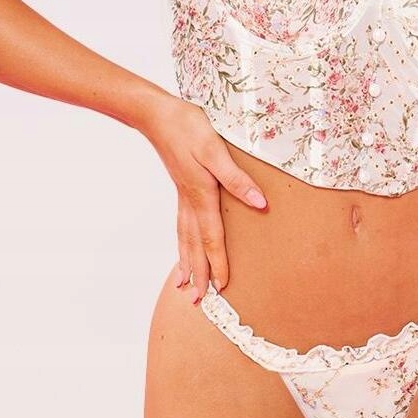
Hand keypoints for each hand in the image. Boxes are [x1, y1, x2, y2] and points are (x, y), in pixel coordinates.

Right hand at [141, 94, 268, 300]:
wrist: (158, 115)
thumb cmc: (189, 127)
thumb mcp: (216, 150)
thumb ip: (237, 179)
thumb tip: (260, 203)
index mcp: (201, 194)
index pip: (212, 236)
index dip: (217, 262)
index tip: (221, 287)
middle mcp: (189, 200)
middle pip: (194, 244)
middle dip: (197, 273)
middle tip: (197, 302)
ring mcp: (182, 195)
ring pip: (184, 237)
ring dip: (186, 262)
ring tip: (182, 285)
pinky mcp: (181, 187)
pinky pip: (181, 224)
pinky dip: (181, 242)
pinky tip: (181, 247)